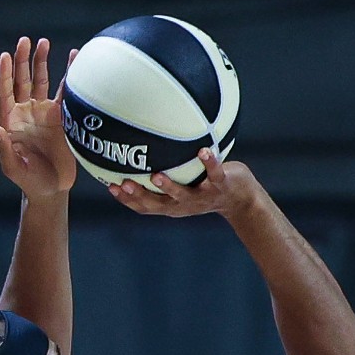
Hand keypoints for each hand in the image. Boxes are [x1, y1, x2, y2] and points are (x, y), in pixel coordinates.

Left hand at [0, 37, 75, 199]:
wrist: (51, 189)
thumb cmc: (28, 181)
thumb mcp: (12, 168)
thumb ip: (3, 148)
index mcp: (10, 121)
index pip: (6, 92)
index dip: (6, 74)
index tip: (5, 56)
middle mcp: (25, 112)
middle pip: (23, 80)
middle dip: (24, 60)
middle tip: (26, 40)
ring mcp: (43, 113)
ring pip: (42, 82)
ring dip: (43, 62)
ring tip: (45, 42)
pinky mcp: (61, 117)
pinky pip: (64, 93)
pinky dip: (68, 77)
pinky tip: (73, 61)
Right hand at [108, 149, 258, 218]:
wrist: (243, 199)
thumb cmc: (206, 186)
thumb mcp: (182, 184)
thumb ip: (164, 173)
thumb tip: (139, 147)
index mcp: (173, 205)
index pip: (146, 207)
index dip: (128, 200)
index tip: (111, 186)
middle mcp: (186, 204)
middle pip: (159, 205)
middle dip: (141, 196)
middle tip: (125, 184)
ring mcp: (204, 196)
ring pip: (184, 194)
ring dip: (169, 186)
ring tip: (156, 175)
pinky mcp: (222, 186)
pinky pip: (215, 174)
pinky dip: (209, 163)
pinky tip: (203, 151)